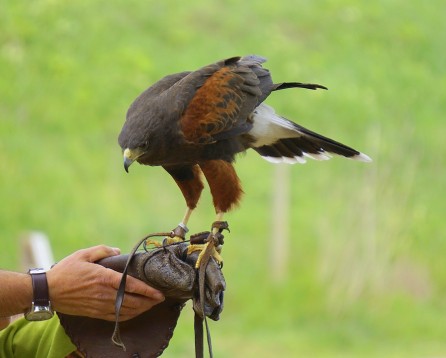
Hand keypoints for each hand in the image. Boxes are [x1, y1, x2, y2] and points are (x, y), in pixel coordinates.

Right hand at [46, 245, 164, 320]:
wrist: (48, 291)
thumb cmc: (66, 270)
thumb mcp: (84, 254)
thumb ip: (103, 250)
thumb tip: (118, 251)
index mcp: (104, 278)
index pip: (131, 286)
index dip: (147, 290)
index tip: (159, 293)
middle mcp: (104, 294)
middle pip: (133, 301)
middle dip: (149, 301)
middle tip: (160, 299)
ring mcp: (100, 305)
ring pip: (126, 311)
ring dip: (141, 310)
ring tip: (152, 305)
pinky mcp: (95, 313)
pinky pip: (116, 318)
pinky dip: (129, 316)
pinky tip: (135, 312)